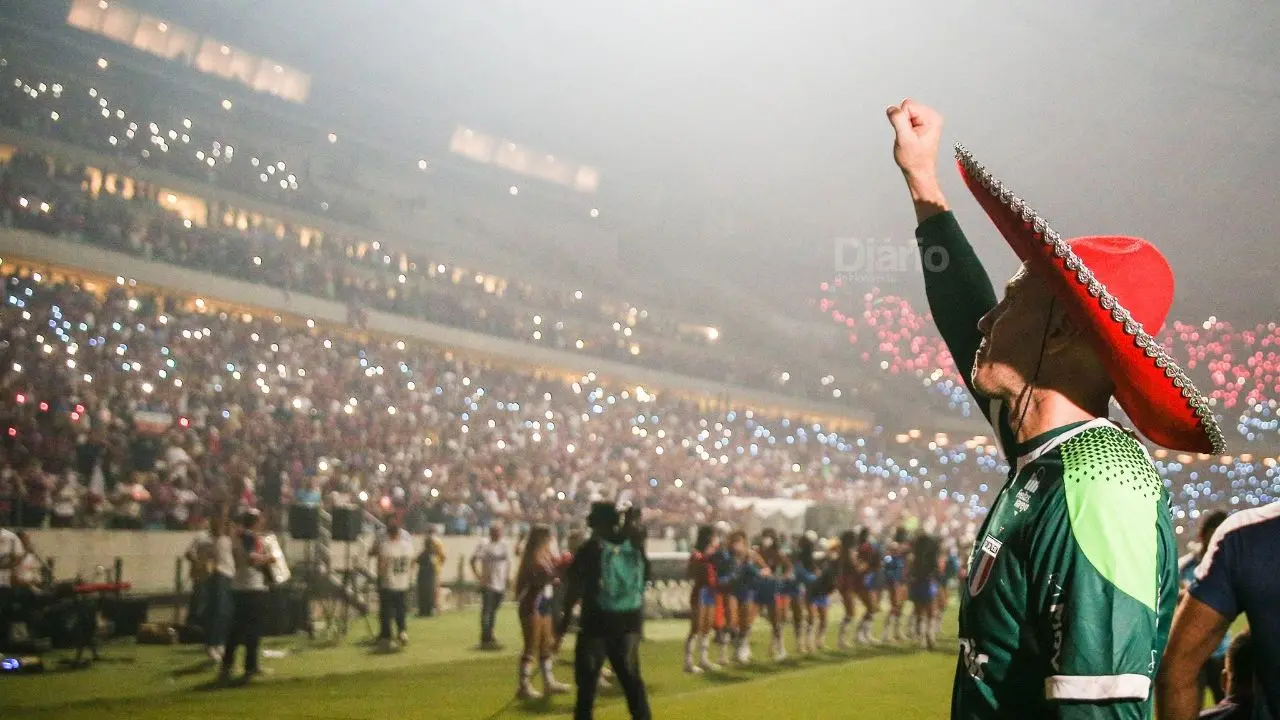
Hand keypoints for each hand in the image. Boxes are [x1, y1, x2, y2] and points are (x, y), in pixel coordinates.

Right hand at [886, 98, 948, 221]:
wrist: (919, 172)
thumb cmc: (915, 159)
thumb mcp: (904, 139)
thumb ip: (898, 121)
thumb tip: (891, 109)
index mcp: (932, 117)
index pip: (907, 105)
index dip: (901, 120)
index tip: (907, 134)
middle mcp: (932, 116)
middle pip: (906, 107)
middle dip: (902, 122)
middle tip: (908, 138)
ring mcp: (928, 120)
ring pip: (905, 113)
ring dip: (903, 126)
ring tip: (910, 139)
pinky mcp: (923, 124)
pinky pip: (906, 119)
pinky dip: (905, 129)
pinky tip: (911, 139)